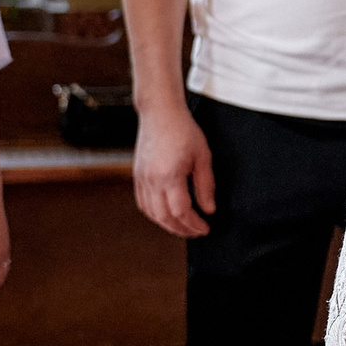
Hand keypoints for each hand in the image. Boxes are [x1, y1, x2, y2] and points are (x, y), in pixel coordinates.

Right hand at [134, 100, 214, 236]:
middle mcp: (152, 180)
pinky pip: (142, 203)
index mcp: (169, 176)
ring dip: (167, 224)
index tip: (205, 228)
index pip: (181, 211)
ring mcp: (141, 178)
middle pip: (164, 217)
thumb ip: (206, 186)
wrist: (160, 113)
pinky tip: (166, 214)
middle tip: (196, 232)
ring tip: (183, 226)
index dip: (194, 224)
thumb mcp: (203, 157)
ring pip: (151, 213)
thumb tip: (209, 209)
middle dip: (181, 229)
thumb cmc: (183, 130)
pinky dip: (154, 214)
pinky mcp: (137, 175)